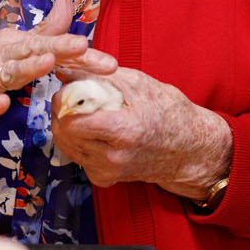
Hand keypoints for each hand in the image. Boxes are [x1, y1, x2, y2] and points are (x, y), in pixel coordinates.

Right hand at [0, 0, 117, 176]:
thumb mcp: (15, 48)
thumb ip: (46, 30)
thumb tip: (71, 2)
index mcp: (15, 44)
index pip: (54, 47)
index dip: (83, 54)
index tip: (112, 63)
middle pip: (33, 50)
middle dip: (59, 48)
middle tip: (84, 46)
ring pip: (5, 70)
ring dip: (25, 66)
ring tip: (46, 64)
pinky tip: (0, 104)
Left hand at [50, 67, 231, 199]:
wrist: (188, 149)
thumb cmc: (169, 112)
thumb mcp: (138, 83)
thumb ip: (99, 75)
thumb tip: (65, 70)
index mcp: (124, 130)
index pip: (73, 121)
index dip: (64, 101)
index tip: (69, 88)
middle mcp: (113, 157)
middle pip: (64, 132)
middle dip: (61, 111)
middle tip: (71, 96)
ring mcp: (108, 171)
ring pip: (66, 145)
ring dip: (67, 124)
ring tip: (83, 110)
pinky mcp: (104, 179)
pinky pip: (76, 155)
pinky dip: (77, 139)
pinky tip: (92, 128)